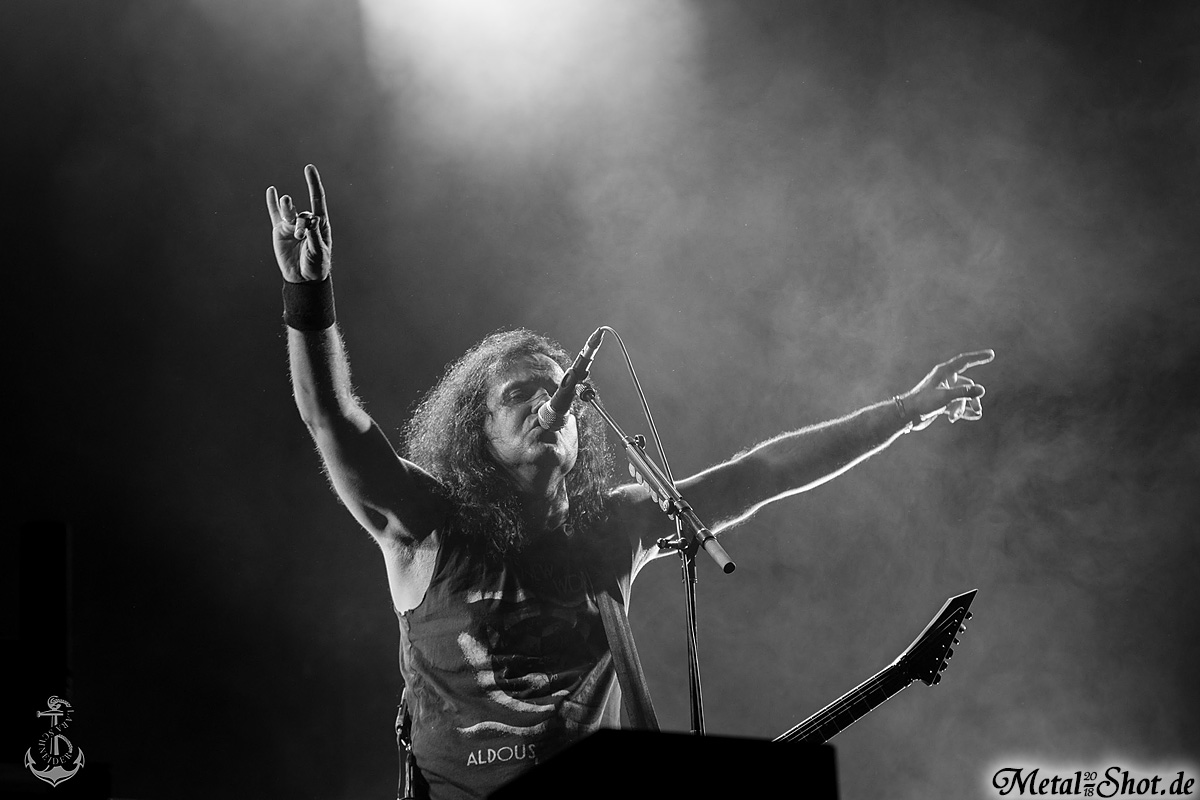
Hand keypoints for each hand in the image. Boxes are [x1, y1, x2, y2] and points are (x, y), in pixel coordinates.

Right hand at [266, 164, 331, 282]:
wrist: (303, 278)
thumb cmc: (316, 266)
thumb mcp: (318, 253)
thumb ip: (314, 237)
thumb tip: (310, 221)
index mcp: (319, 224)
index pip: (317, 199)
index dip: (313, 183)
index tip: (308, 168)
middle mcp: (306, 222)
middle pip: (302, 213)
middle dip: (300, 222)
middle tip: (301, 235)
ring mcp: (292, 226)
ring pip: (288, 212)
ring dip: (287, 210)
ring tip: (288, 212)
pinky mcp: (280, 231)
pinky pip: (275, 214)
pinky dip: (272, 203)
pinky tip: (271, 191)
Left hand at [901, 350, 993, 429]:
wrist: (907, 416)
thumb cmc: (923, 402)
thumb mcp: (945, 397)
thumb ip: (964, 393)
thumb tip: (981, 390)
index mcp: (944, 372)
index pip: (965, 361)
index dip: (978, 357)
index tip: (991, 355)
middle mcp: (945, 380)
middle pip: (967, 385)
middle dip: (971, 398)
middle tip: (976, 409)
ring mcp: (944, 391)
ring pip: (963, 397)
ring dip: (963, 407)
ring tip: (956, 417)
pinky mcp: (941, 402)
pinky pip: (958, 405)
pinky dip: (963, 411)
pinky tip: (974, 416)